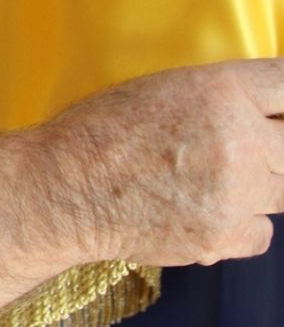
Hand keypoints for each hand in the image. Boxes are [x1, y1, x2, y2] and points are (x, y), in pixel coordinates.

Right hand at [39, 59, 283, 267]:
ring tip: (215, 180)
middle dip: (276, 147)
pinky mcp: (223, 236)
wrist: (63, 189)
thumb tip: (269, 112)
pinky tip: (208, 212)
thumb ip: (225, 98)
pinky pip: (264, 232)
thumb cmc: (102, 131)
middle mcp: (239, 140)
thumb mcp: (166, 90)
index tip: (280, 109)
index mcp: (222, 91)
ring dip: (261, 185)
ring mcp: (236, 193)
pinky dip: (243, 225)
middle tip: (242, 151)